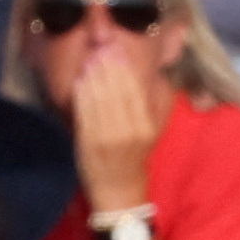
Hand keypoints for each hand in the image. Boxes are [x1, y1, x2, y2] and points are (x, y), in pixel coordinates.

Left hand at [70, 51, 165, 216]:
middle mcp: (128, 132)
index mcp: (145, 127)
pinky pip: (85, 113)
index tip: (116, 50)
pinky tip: (79, 80)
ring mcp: (107, 138)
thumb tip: (160, 76)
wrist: (120, 192)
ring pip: (99, 100)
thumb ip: (155, 106)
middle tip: (99, 47)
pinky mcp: (89, 143)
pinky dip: (81, 95)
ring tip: (88, 58)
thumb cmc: (134, 159)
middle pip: (116, 92)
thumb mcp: (151, 133)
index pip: (134, 91)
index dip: (124, 69)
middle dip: (106, 67)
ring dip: (92, 76)